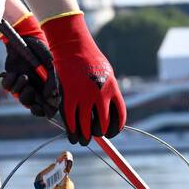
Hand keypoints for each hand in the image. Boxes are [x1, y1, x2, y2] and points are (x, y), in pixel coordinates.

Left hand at [0, 14, 60, 117]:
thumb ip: (52, 82)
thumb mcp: (50, 67)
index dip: (40, 111)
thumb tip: (51, 98)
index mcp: (44, 87)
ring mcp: (21, 82)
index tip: (38, 108)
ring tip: (24, 76)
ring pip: (17, 96)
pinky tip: (14, 73)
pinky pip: (7, 86)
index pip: (43, 106)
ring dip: (19, 88)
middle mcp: (32, 86)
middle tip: (30, 88)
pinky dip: (9, 81)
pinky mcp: (10, 76)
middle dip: (27, 99)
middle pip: (28, 104)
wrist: (28, 38)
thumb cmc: (42, 52)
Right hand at [40, 11, 125, 144]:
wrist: (73, 47)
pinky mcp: (69, 96)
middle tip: (95, 136)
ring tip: (83, 140)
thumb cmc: (91, 60)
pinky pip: (71, 120)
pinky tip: (73, 135)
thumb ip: (109, 92)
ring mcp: (84, 96)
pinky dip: (72, 131)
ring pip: (86, 126)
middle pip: (102, 125)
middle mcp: (100, 95)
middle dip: (99, 134)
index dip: (115, 129)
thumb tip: (111, 111)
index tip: (111, 133)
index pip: (119, 118)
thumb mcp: (107, 75)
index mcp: (112, 90)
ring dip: (85, 137)